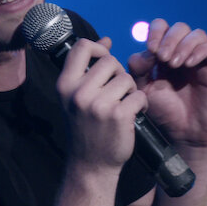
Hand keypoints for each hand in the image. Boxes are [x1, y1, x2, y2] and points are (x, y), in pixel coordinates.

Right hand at [56, 37, 149, 171]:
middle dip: (119, 74)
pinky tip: (134, 114)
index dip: (98, 48)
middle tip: (117, 92)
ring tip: (124, 104)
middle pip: (110, 61)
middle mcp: (78, 93)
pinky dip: (141, 104)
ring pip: (127, 78)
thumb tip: (106, 40)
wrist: (91, 165)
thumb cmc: (86, 127)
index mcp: (65, 85)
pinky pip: (139, 95)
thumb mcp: (77, 97)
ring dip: (131, 89)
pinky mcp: (118, 116)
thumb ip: (88, 68)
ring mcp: (98, 105)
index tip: (105, 58)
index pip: (82, 47)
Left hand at [128, 20, 206, 154]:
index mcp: (163, 53)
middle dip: (169, 39)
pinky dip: (200, 51)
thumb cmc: (162, 111)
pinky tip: (189, 64)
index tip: (150, 49)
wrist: (182, 133)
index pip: (161, 27)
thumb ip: (138, 69)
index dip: (155, 32)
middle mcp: (182, 52)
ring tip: (175, 63)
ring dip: (183, 44)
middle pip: (179, 27)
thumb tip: (144, 52)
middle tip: (162, 57)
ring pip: (197, 34)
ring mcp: (199, 59)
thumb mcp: (144, 89)